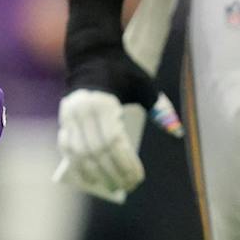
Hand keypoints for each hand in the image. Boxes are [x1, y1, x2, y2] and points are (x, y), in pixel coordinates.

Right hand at [54, 0, 155, 201]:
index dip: (126, 163)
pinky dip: (77, 165)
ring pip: (80, 154)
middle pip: (98, 152)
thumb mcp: (143, 85)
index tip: (138, 178)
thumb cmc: (122, 70)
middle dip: (113, 172)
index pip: (115, 142)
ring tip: (111, 186)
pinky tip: (90, 178)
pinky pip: (67, 148)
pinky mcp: (63, 119)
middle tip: (128, 186)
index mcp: (103, 102)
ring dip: (96, 173)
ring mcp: (69, 115)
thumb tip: (176, 131)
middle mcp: (83, 110)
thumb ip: (159, 108)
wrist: (91, 53)